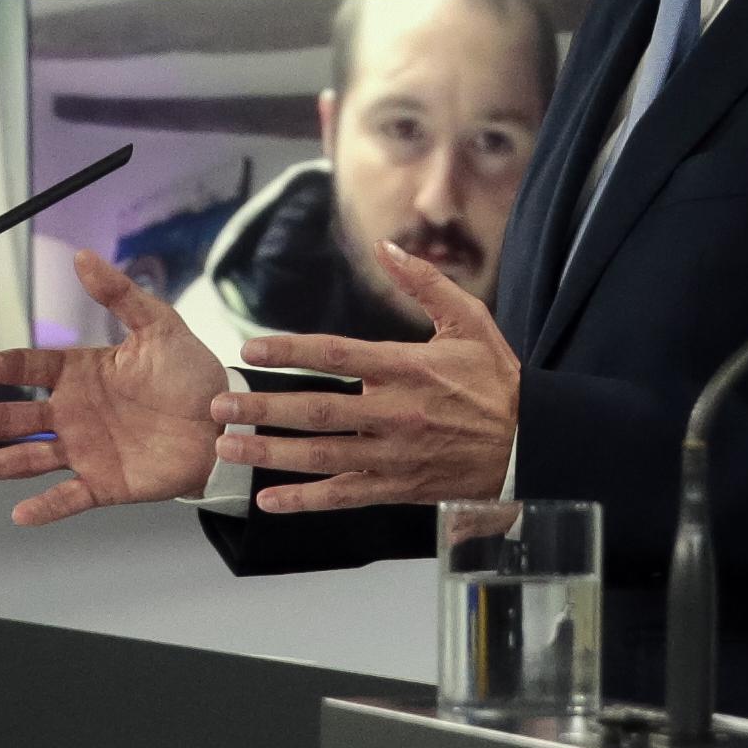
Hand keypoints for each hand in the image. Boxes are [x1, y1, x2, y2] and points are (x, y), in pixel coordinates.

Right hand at [0, 248, 228, 523]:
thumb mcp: (159, 326)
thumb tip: (81, 256)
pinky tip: (19, 513)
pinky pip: (69, 496)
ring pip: (28, 458)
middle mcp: (74, 411)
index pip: (24, 368)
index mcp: (81, 372)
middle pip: (11, 418)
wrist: (226, 421)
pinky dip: (46, 506)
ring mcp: (86, 449)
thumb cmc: (192, 373)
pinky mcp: (105, 483)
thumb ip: (119, 294)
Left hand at [211, 246, 520, 508]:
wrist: (529, 442)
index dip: (290, 350)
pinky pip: (345, 495)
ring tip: (228, 448)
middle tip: (219, 408)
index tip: (251, 349)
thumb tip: (386, 246)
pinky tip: (269, 501)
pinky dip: (306, 501)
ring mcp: (394, 455)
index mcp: (409, 368)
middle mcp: (395, 413)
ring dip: (271, 453)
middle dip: (263, 409)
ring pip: (322, 456)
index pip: (338, 354)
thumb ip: (424, 283)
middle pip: (318, 410)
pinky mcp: (398, 487)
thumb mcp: (469, 320)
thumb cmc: (495, 379)